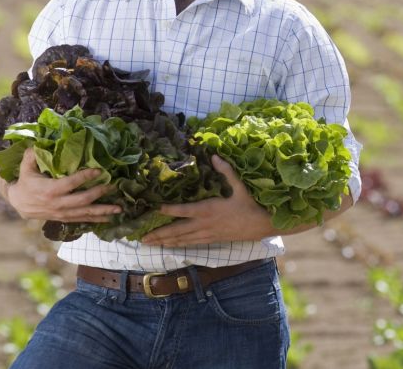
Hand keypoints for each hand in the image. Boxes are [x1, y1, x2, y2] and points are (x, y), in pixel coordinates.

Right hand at [4, 148, 120, 222]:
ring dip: (103, 211)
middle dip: (99, 193)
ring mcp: (62, 213)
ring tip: (119, 208)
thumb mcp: (26, 168)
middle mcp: (57, 203)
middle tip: (113, 186)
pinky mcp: (64, 218)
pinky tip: (110, 218)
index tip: (99, 170)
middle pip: (82, 200)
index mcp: (49, 190)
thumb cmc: (25, 182)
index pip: (70, 183)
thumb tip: (38, 143)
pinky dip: (96, 220)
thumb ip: (32, 156)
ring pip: (85, 213)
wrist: (18, 203)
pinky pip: (82, 220)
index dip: (84, 177)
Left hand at [140, 156, 273, 247]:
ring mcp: (207, 234)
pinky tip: (170, 246)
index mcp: (208, 209)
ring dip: (165, 242)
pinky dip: (178, 244)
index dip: (168, 210)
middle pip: (177, 231)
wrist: (261, 225)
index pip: (183, 210)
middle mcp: (204, 224)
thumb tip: (214, 156)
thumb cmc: (250, 205)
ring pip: (182, 240)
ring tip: (149, 244)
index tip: (154, 209)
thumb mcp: (239, 186)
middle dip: (158, 234)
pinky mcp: (211, 240)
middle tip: (141, 238)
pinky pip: (191, 243)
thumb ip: (226, 171)